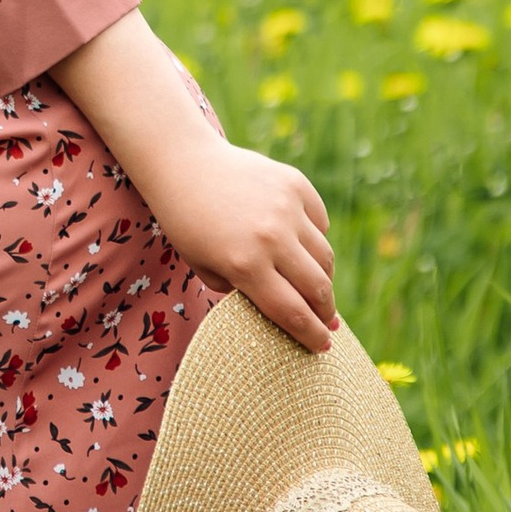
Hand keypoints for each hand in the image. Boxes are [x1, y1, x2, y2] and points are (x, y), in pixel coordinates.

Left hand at [141, 130, 335, 351]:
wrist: (183, 164)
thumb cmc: (187, 223)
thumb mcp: (204, 268)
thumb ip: (240, 292)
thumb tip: (281, 309)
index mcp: (245, 264)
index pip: (292, 312)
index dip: (311, 335)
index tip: (322, 348)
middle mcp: (271, 237)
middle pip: (317, 288)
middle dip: (325, 312)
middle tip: (327, 323)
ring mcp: (287, 208)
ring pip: (324, 256)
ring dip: (323, 278)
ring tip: (316, 288)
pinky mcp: (295, 184)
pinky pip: (319, 222)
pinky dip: (315, 237)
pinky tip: (304, 247)